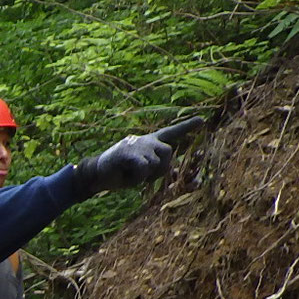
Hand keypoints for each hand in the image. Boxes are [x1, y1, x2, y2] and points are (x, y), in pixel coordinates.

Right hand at [73, 116, 203, 196]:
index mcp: (149, 142)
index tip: (202, 120)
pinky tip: (126, 175)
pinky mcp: (129, 153)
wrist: (96, 174)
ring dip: (145, 175)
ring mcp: (137, 145)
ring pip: (156, 163)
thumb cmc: (119, 173)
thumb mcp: (142, 169)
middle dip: (160, 169)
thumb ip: (157, 167)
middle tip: (142, 176)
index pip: (171, 133)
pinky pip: (144, 168)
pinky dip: (137, 178)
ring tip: (129, 173)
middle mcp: (146, 140)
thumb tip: (175, 174)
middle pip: (168, 152)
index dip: (187, 126)